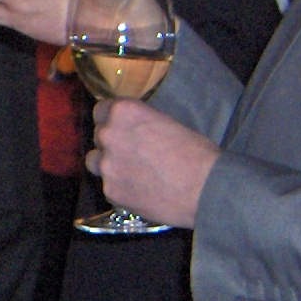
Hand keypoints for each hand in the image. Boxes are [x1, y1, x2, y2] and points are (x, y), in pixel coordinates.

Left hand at [90, 99, 219, 229]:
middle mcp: (110, 135)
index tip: (120, 127)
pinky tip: (140, 190)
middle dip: (112, 142)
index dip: (111, 119)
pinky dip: (120, 187)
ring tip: (130, 171)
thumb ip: (141, 123)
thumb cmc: (196, 153)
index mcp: (124, 112)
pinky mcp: (111, 191)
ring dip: (108, 163)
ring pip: (95, 161)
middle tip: (132, 152)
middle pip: (99, 135)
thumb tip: (134, 128)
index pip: (101, 110)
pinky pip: (108, 185)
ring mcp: (107, 165)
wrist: (205, 189)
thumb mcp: (168, 123)